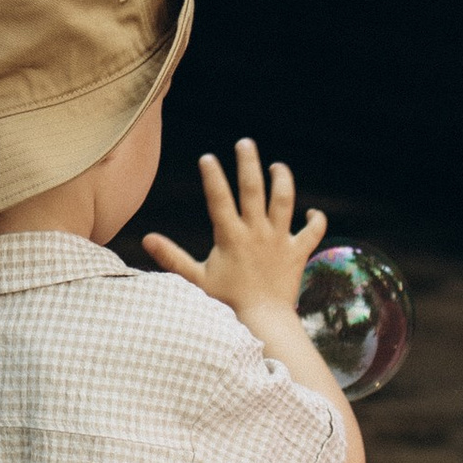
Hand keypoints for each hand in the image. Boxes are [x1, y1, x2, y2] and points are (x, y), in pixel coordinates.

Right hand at [141, 138, 325, 345]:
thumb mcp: (196, 278)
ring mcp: (279, 239)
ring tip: (277, 166)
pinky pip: (312, 231)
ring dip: (282, 179)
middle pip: (253, 188)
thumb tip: (147, 238)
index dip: (213, 176)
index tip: (208, 158)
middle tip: (245, 143)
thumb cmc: (227, 301)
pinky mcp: (298, 252)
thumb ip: (172, 256)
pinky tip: (311, 212)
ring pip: (285, 200)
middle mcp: (256, 232)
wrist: (264, 319)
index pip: (219, 198)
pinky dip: (315, 220)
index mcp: (231, 236)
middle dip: (248, 163)